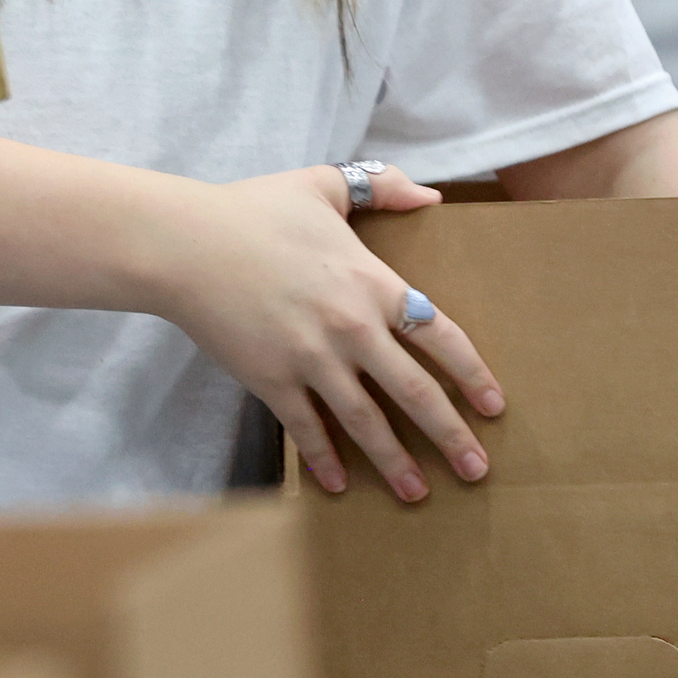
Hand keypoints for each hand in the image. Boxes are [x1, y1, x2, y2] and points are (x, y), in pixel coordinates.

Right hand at [156, 164, 502, 502]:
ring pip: (366, 422)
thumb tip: (433, 196)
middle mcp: (350, 327)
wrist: (183, 243)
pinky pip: (306, 430)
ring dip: (396, 462)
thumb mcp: (322, 184)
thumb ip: (382, 188)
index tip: (494, 406)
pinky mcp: (271, 381)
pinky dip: (325, 460)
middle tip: (477, 470)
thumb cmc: (252, 209)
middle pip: (415, 392)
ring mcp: (311, 359)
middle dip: (451, 436)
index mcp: (371, 282)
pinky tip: (341, 484)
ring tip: (419, 493)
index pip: (440, 335)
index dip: (473, 374)